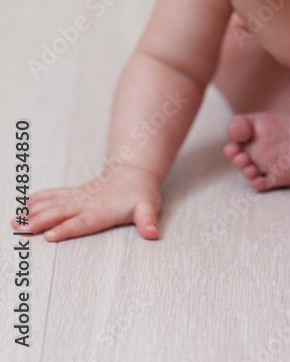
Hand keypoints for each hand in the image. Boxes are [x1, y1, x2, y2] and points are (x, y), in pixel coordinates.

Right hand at [11, 166, 161, 241]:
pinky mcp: (74, 194)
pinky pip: (53, 196)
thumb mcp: (148, 206)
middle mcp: (87, 203)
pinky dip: (38, 200)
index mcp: (102, 210)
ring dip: (34, 212)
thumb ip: (148, 220)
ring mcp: (79, 197)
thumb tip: (153, 232)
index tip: (50, 235)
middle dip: (41, 221)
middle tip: (23, 229)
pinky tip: (25, 206)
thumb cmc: (140, 193)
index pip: (83, 221)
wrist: (133, 173)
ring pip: (53, 204)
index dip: (67, 228)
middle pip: (61, 213)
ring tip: (17, 221)